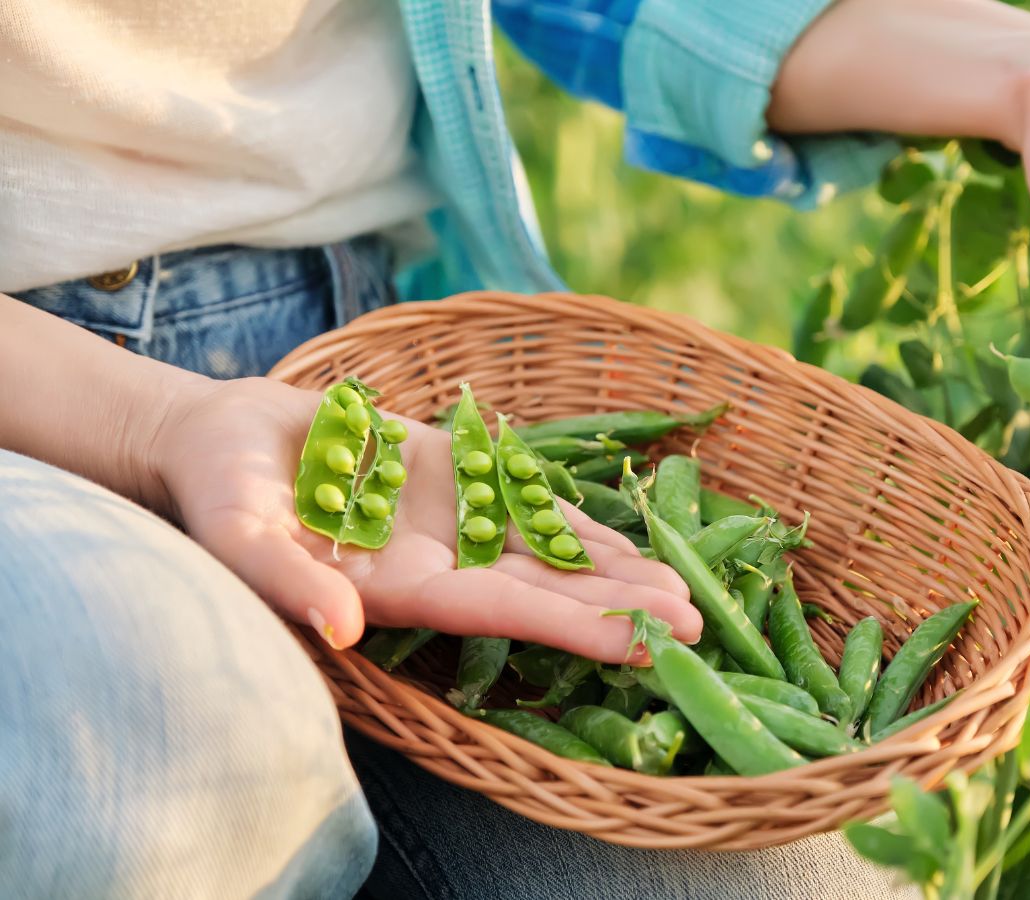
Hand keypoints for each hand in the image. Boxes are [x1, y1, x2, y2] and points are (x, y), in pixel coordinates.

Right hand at [150, 377, 699, 659]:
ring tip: (689, 593)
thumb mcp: (239, 537)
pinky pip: (531, 503)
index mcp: (400, 590)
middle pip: (545, 593)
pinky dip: (583, 523)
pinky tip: (637, 541)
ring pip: (551, 553)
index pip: (501, 615)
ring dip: (617, 574)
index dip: (571, 627)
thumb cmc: (219, 495)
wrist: (222, 442)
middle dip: (619, 610)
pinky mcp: (460, 477)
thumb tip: (342, 627)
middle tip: (698, 627)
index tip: (642, 646)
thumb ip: (290, 583)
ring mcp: (456, 524)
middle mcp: (441, 565)